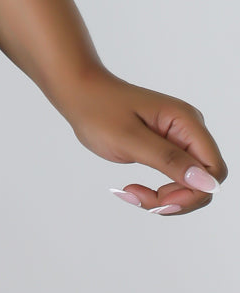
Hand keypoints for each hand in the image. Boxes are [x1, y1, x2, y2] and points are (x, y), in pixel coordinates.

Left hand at [58, 67, 226, 214]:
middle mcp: (189, 130)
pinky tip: (132, 190)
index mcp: (186, 122)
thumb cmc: (98, 109)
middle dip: (176, 199)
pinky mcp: (167, 148)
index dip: (193, 192)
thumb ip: (168, 159)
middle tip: (138, 197)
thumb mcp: (129, 138)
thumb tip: (207, 182)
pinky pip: (175, 179)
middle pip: (205, 181)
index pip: (214, 170)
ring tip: (131, 193)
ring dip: (164, 198)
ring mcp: (180, 139)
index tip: (158, 198)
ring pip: (191, 184)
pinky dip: (156, 192)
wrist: (79, 93)